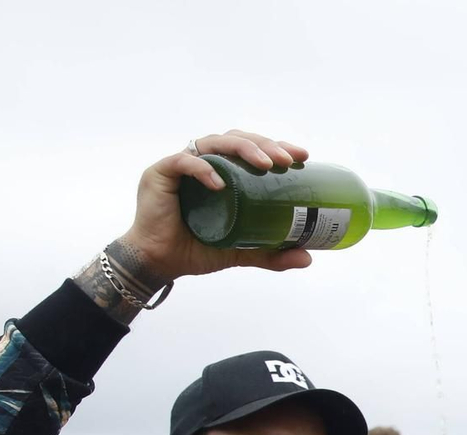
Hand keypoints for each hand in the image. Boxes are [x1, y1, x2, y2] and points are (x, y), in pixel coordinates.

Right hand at [118, 130, 314, 281]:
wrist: (160, 263)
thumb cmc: (196, 250)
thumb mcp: (241, 251)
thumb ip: (270, 253)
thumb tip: (307, 258)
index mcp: (220, 173)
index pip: (249, 149)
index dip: (274, 146)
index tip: (302, 157)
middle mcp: (201, 163)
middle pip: (234, 140)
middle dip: (264, 144)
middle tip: (287, 160)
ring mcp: (179, 165)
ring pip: (213, 143)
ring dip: (242, 149)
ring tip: (266, 165)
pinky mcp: (159, 174)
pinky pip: (182, 162)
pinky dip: (202, 169)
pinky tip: (220, 183)